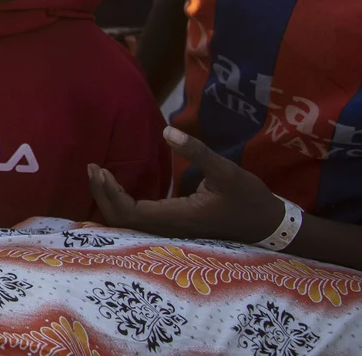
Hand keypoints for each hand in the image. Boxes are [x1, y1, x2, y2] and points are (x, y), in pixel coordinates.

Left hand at [89, 126, 284, 243]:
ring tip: (99, 174)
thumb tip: (168, 131)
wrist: (268, 226)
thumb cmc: (249, 199)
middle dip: (103, 196)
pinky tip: (117, 186)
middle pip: (123, 221)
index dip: (111, 194)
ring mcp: (171, 231)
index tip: (101, 170)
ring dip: (110, 200)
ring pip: (129, 223)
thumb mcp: (228, 171)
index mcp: (179, 217)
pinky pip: (139, 220)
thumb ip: (198, 152)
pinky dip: (122, 204)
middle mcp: (170, 229)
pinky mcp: (174, 227)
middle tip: (93, 169)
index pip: (131, 212)